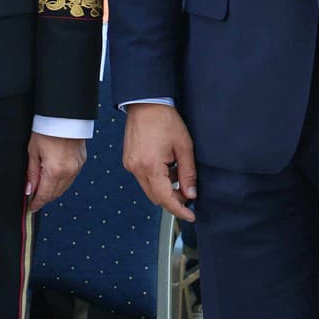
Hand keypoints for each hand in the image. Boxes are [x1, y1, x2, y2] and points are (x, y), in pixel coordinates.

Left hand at [26, 133, 85, 212]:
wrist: (64, 116)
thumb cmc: (47, 130)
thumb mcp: (33, 152)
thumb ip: (32, 173)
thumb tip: (29, 190)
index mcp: (55, 171)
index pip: (45, 195)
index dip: (37, 203)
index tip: (31, 208)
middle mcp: (68, 172)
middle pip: (55, 194)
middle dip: (44, 198)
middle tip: (34, 199)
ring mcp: (77, 168)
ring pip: (64, 187)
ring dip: (53, 191)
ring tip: (43, 188)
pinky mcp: (81, 162)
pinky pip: (71, 178)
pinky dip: (62, 181)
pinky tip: (54, 178)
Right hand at [122, 102, 196, 222]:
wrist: (146, 103)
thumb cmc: (164, 120)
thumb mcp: (184, 147)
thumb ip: (188, 174)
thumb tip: (190, 194)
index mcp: (150, 166)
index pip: (165, 199)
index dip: (179, 210)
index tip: (190, 215)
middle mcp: (136, 168)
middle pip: (155, 197)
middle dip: (173, 200)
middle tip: (188, 194)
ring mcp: (130, 165)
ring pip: (149, 189)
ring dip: (164, 188)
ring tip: (178, 173)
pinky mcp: (128, 160)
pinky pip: (143, 178)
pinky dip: (156, 178)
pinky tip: (166, 166)